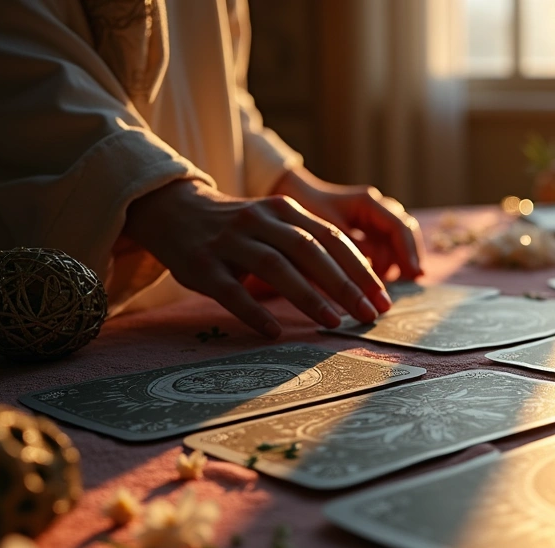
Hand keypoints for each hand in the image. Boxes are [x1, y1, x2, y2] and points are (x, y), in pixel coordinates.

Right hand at [123, 179, 392, 337]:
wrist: (172, 209)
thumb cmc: (239, 228)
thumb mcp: (275, 225)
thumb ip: (310, 246)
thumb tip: (357, 284)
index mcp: (284, 210)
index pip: (332, 238)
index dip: (360, 268)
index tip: (382, 298)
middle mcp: (259, 221)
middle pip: (310, 250)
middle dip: (344, 284)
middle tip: (369, 314)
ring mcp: (229, 242)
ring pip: (275, 267)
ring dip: (308, 296)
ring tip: (333, 321)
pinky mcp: (201, 265)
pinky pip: (231, 291)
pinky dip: (254, 311)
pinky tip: (274, 331)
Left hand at [271, 167, 423, 280]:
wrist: (290, 198)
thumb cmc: (303, 212)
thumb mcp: (325, 234)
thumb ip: (351, 250)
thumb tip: (373, 274)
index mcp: (367, 203)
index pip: (399, 226)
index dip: (409, 252)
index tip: (414, 275)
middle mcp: (376, 208)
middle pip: (405, 233)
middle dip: (408, 257)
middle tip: (411, 281)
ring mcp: (374, 218)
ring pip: (396, 242)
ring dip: (394, 261)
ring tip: (384, 281)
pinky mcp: (368, 229)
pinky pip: (384, 247)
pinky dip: (383, 262)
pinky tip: (376, 277)